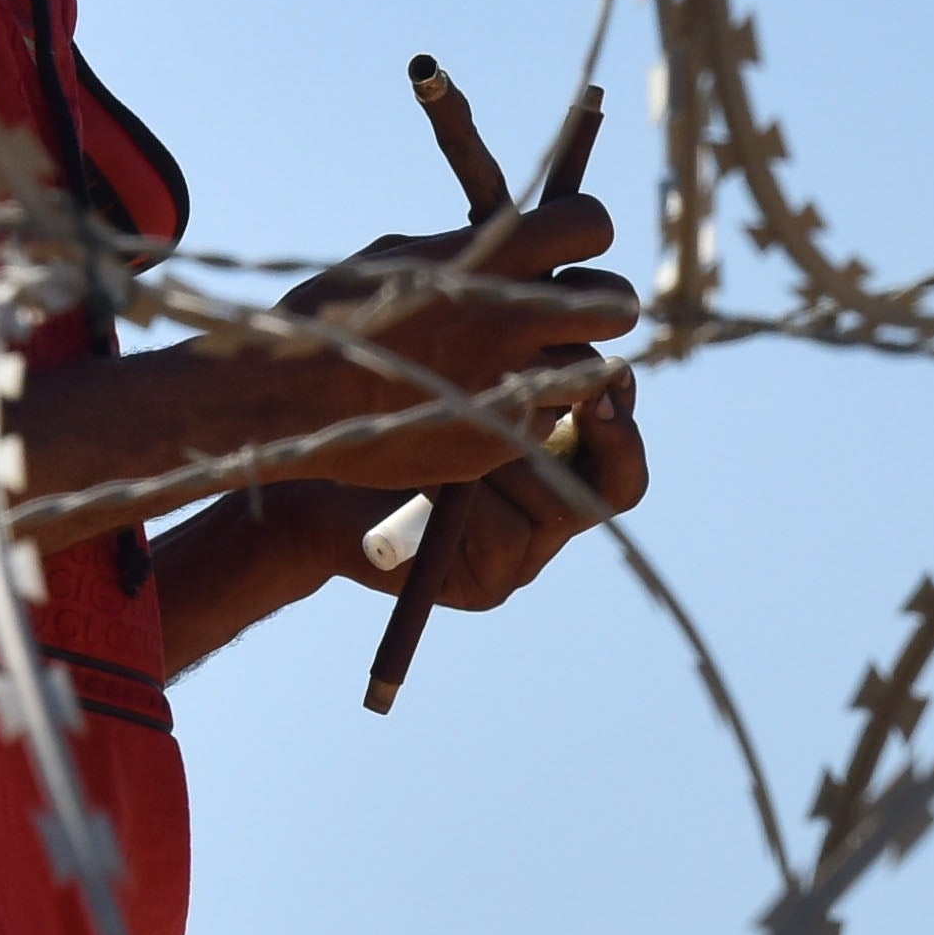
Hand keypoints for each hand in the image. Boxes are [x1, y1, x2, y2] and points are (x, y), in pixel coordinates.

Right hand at [276, 182, 642, 482]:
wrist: (286, 401)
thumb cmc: (332, 316)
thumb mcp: (401, 257)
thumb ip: (471, 250)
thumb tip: (511, 240)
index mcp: (492, 257)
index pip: (592, 226)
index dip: (582, 233)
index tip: (564, 246)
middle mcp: (516, 318)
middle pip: (618, 304)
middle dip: (597, 305)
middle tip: (563, 312)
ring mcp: (514, 383)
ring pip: (591, 369)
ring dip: (564, 363)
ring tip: (511, 362)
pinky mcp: (504, 438)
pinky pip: (548, 417)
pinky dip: (527, 410)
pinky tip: (477, 404)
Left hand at [369, 357, 644, 613]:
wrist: (310, 494)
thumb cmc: (381, 427)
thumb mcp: (457, 396)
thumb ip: (515, 384)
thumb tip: (582, 346)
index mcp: (554, 479)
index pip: (621, 467)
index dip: (622, 424)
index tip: (611, 375)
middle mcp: (547, 526)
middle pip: (609, 491)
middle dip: (601, 437)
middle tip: (586, 394)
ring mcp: (520, 563)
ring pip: (553, 506)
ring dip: (509, 458)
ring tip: (447, 427)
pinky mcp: (484, 588)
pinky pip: (505, 534)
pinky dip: (472, 498)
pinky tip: (427, 478)